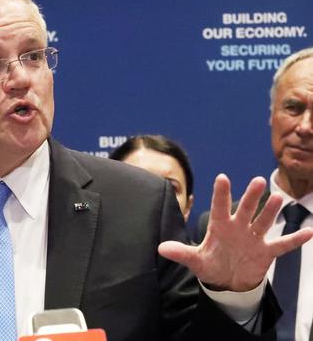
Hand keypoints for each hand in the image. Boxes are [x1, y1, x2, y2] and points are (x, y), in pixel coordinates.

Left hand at [159, 174, 312, 291]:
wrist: (228, 281)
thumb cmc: (211, 265)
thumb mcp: (195, 260)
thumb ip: (181, 253)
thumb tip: (161, 248)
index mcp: (219, 227)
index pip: (219, 207)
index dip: (221, 194)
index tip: (222, 178)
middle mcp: (238, 228)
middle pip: (245, 209)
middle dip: (251, 197)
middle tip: (258, 181)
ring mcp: (253, 238)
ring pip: (264, 221)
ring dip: (270, 211)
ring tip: (278, 198)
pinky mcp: (266, 251)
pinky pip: (283, 244)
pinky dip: (295, 239)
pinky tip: (309, 232)